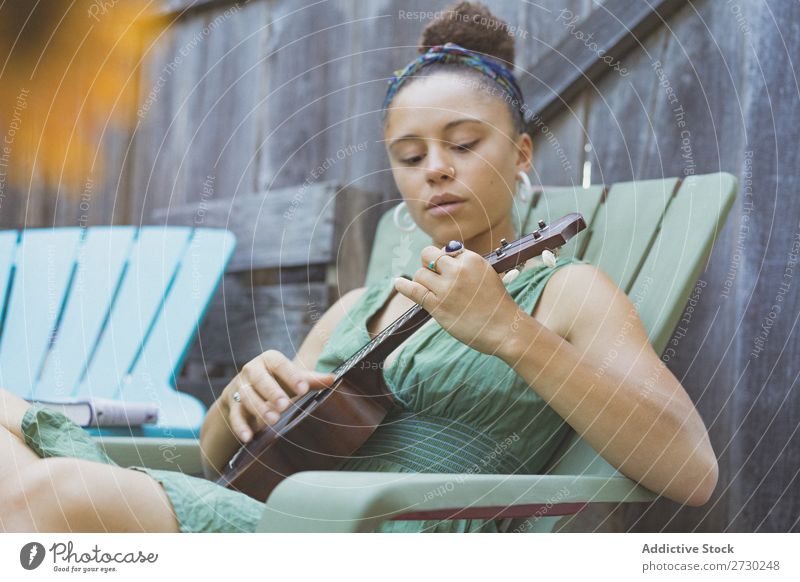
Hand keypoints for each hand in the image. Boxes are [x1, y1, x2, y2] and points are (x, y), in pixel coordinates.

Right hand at [222, 350, 336, 442]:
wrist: (248, 389)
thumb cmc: (278, 382)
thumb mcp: (294, 379)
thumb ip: (312, 380)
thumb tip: (333, 379)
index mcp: (269, 359)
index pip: (280, 364)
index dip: (291, 376)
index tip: (303, 388)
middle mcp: (251, 370)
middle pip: (260, 379)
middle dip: (272, 392)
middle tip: (284, 405)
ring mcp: (239, 387)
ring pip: (247, 397)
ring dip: (260, 409)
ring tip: (273, 421)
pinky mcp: (231, 405)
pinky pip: (235, 416)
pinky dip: (240, 427)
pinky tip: (248, 437)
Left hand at [393, 244, 524, 354]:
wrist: (505, 329)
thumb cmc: (497, 305)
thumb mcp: (487, 274)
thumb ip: (466, 265)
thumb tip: (444, 254)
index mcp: (472, 259)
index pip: (446, 250)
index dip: (443, 260)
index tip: (446, 270)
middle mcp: (458, 270)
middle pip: (429, 255)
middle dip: (428, 263)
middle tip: (433, 274)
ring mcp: (446, 288)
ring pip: (421, 273)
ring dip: (423, 281)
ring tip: (432, 290)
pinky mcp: (438, 306)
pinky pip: (414, 290)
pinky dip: (404, 286)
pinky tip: (398, 283)